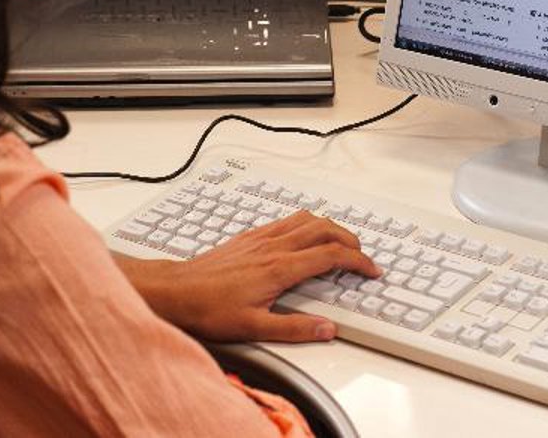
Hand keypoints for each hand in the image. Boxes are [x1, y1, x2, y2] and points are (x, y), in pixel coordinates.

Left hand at [115, 211, 379, 342]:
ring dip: (330, 227)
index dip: (358, 261)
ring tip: (340, 242)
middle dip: (350, 239)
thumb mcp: (254, 328)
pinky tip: (304, 237)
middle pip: (324, 228)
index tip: (371, 270)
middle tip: (362, 256)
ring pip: (306, 219)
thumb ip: (295, 328)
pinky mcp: (249, 236)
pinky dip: (306, 224)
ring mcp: (261, 238)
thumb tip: (327, 328)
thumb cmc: (209, 309)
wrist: (176, 291)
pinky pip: (286, 220)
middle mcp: (273, 247)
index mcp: (280, 268)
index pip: (331, 255)